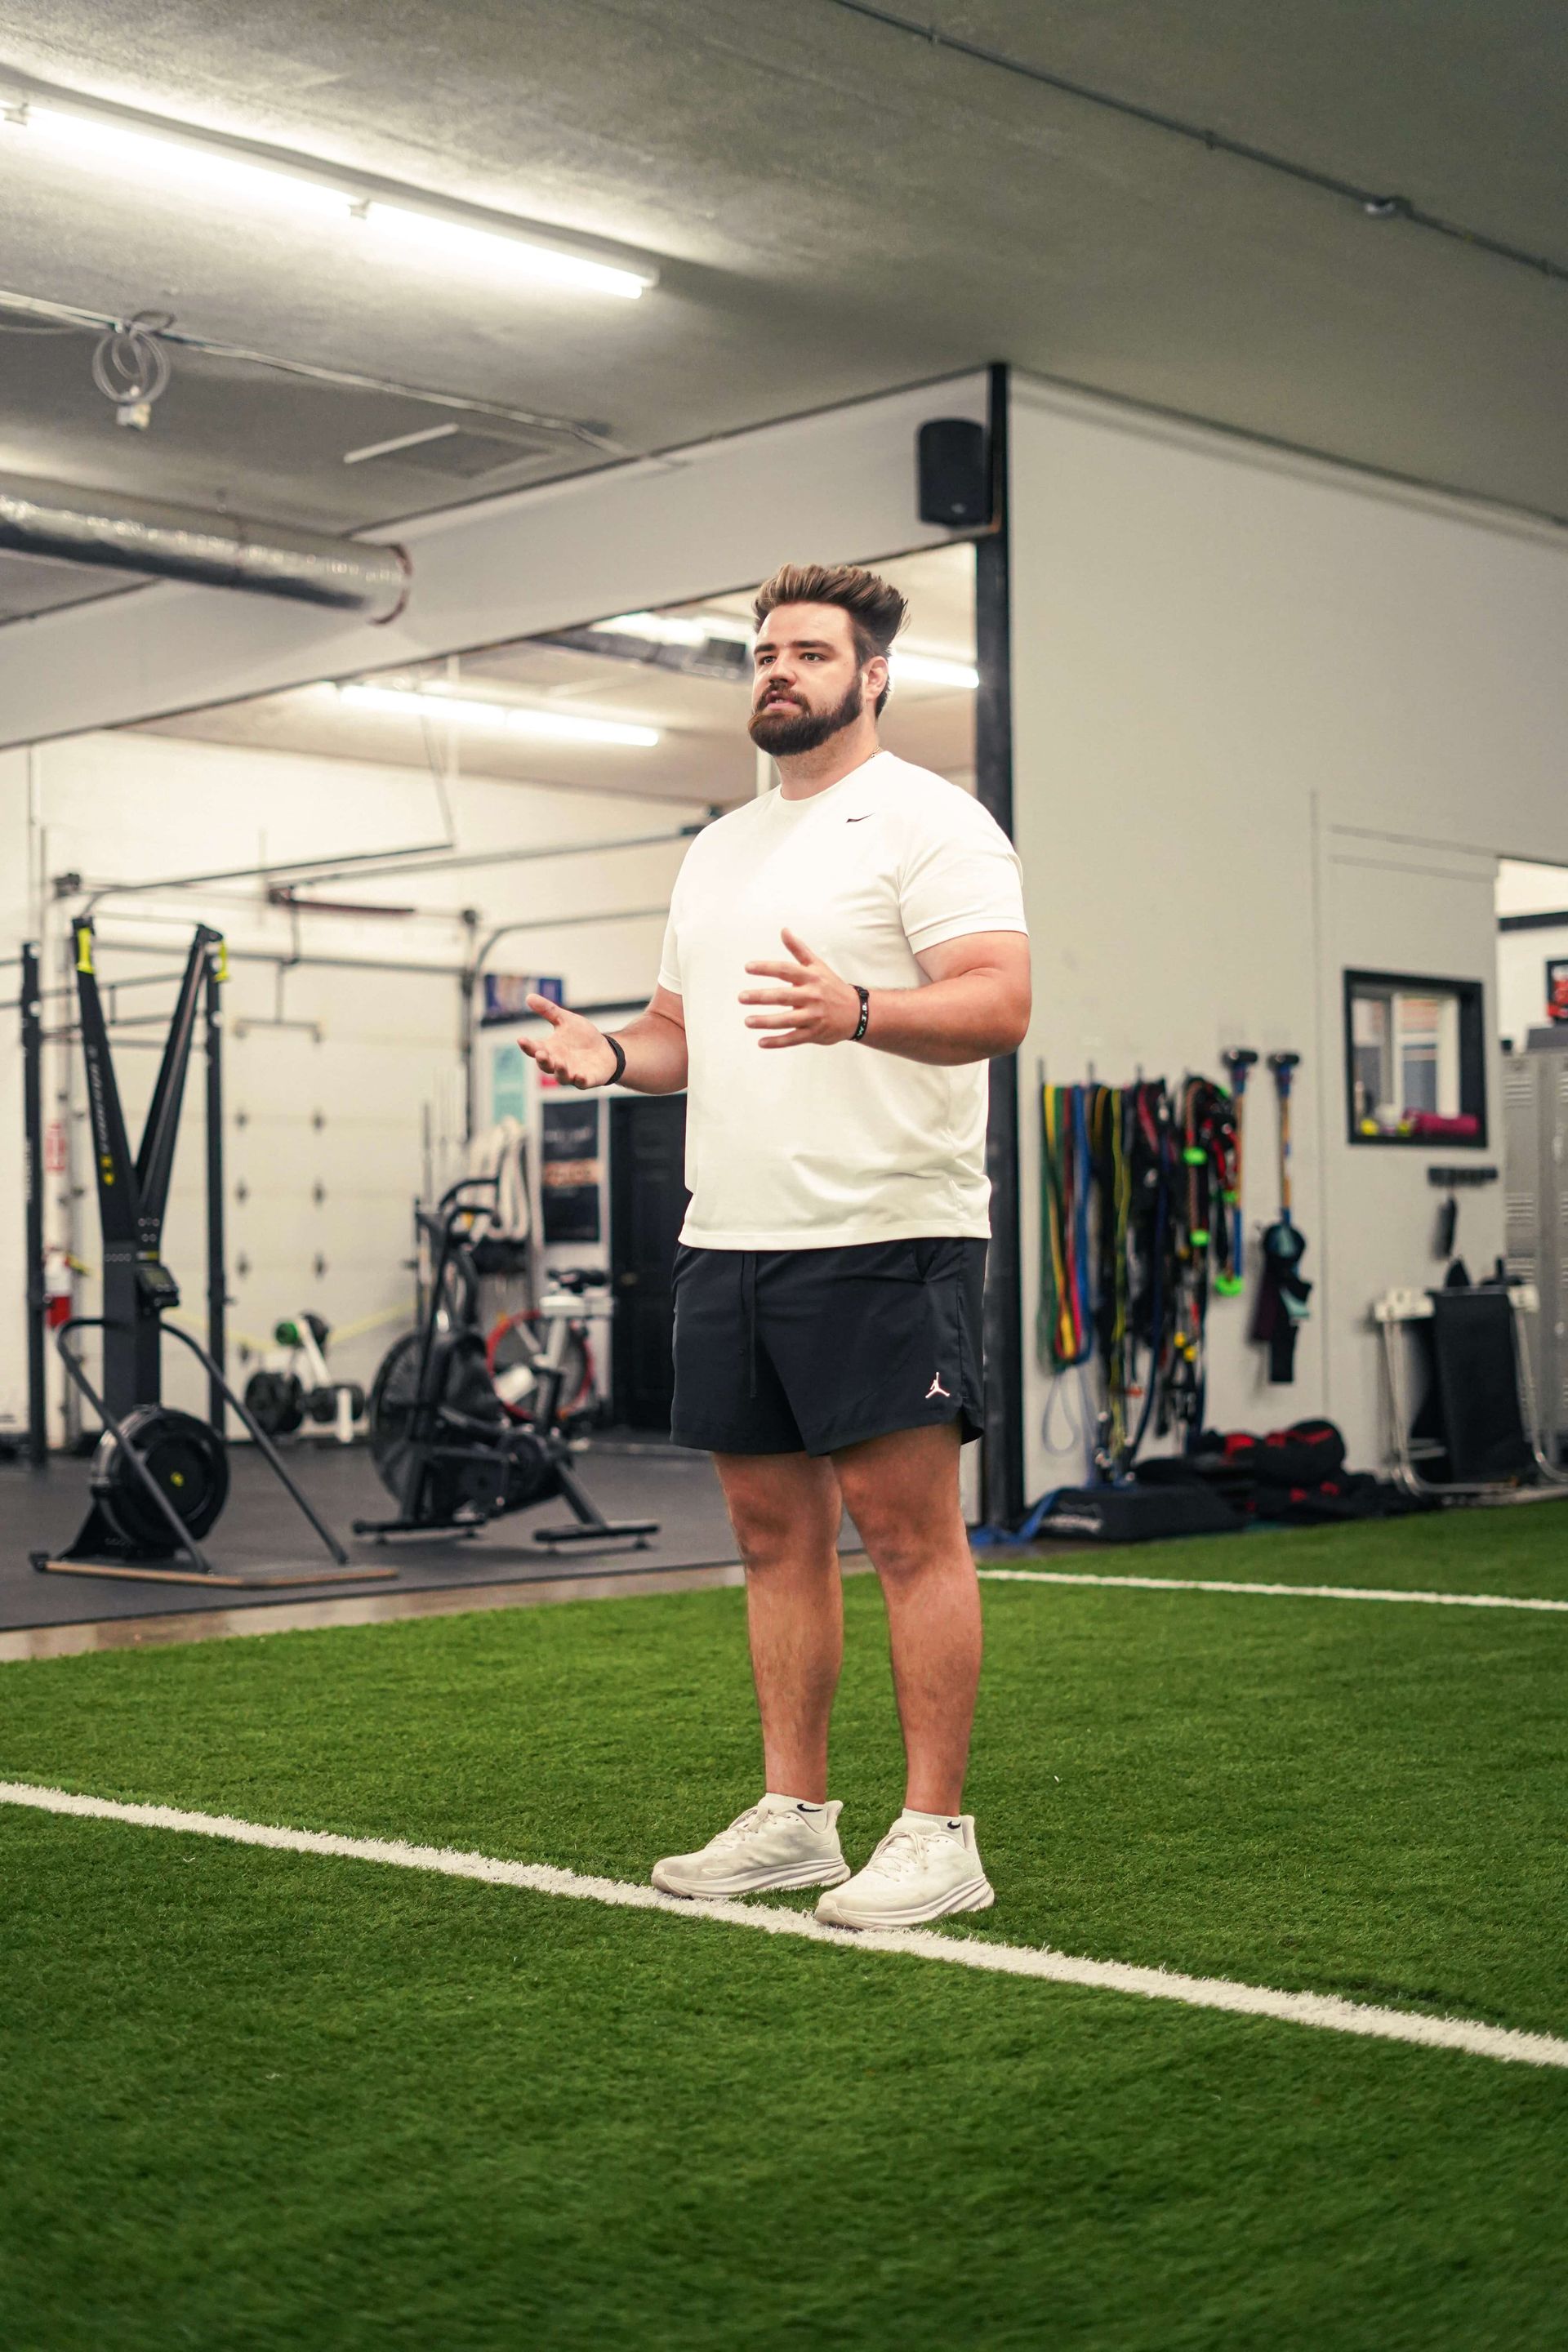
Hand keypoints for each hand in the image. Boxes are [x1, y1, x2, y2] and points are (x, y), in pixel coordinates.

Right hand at [519, 996, 617, 1088]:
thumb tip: (528, 996)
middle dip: (543, 1060)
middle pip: (545, 1065)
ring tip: (559, 1063)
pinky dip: (580, 1080)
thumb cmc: (582, 1037)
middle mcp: (557, 1063)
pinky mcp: (586, 1079)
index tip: (521, 1039)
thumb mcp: (565, 1020)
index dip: (527, 1045)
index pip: (534, 1049)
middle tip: (541, 1053)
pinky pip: (581, 1083)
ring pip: (561, 1077)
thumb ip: (548, 1011)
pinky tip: (579, 1076)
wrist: (605, 1050)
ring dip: (560, 1071)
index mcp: (550, 1049)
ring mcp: (572, 1073)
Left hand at [740, 928, 860, 1048]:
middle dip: (761, 997)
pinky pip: (793, 1038)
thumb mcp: (817, 966)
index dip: (767, 968)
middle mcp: (812, 996)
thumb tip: (783, 930)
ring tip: (747, 1021)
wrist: (857, 1012)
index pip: (786, 970)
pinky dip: (777, 1041)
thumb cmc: (832, 987)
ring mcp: (814, 1016)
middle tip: (741, 997)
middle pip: (783, 996)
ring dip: (765, 1021)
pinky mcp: (814, 1033)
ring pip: (786, 1020)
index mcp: (811, 978)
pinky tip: (761, 1042)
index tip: (748, 967)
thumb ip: (799, 949)